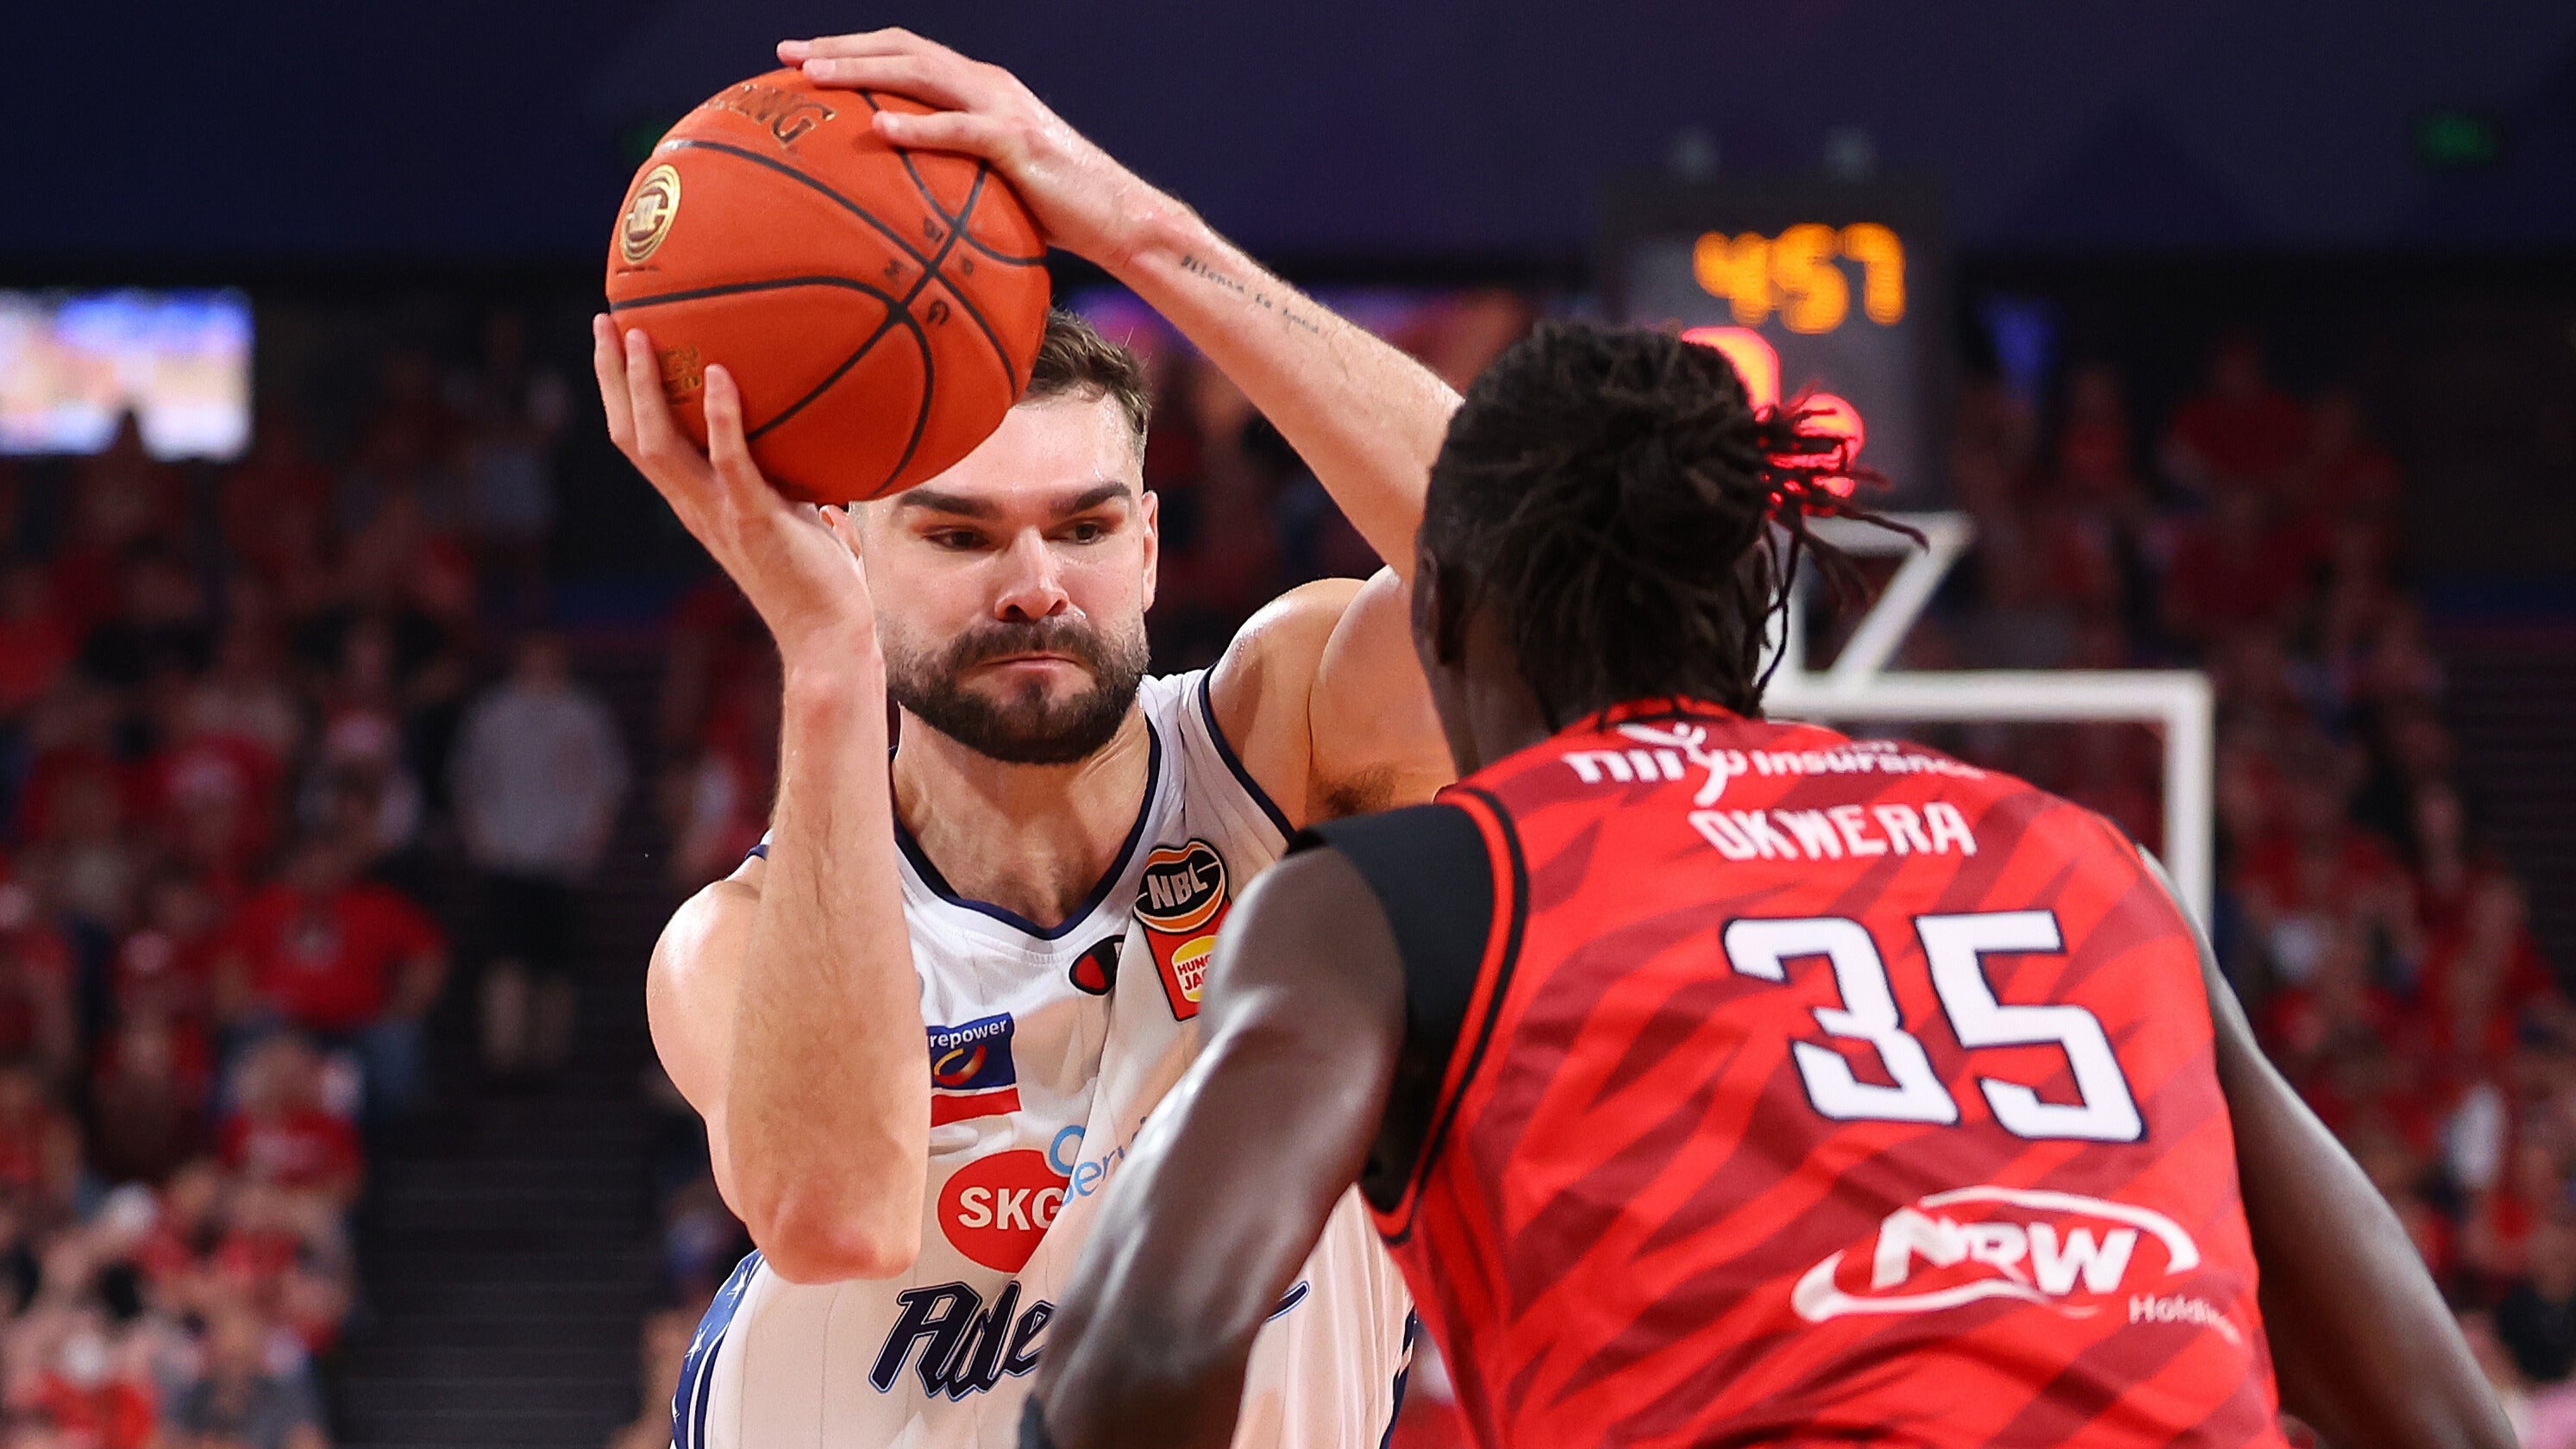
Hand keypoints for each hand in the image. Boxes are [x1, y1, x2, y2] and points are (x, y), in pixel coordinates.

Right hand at [594, 317, 883, 677]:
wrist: (827, 636)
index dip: (620, 394)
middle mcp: (695, 507)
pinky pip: (730, 460)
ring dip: (646, 387)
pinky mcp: (755, 519)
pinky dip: (720, 417)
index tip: (614, 343)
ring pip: (659, 445)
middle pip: (631, 435)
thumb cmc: (818, 582)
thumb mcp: (795, 518)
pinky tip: (718, 375)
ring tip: (642, 336)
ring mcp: (720, 513)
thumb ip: (791, 488)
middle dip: (613, 378)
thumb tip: (817, 464)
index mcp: (696, 504)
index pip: (640, 442)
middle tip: (606, 321)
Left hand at [779, 29, 1172, 272]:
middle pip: (903, 49)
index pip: (907, 54)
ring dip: (865, 71)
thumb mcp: (994, 190)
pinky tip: (879, 129)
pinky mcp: (1019, 143)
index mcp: (980, 90)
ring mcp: (1004, 110)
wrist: (1120, 221)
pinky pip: (960, 129)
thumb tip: (896, 213)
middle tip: (788, 56)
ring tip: (817, 77)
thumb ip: (950, 182)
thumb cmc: (1057, 217)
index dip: (853, 49)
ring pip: (922, 73)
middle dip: (842, 48)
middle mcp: (989, 86)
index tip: (800, 59)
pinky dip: (918, 125)